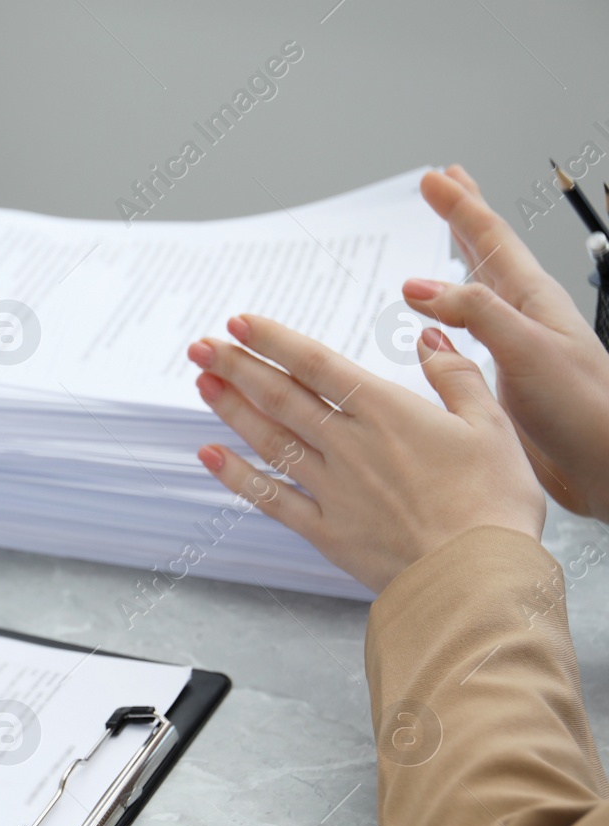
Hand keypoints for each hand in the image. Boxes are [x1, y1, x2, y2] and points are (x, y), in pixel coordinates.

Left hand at [190, 314, 544, 593]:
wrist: (477, 577)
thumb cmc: (493, 503)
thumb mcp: (492, 426)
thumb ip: (456, 376)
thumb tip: (431, 338)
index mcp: (388, 413)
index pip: (317, 365)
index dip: (273, 341)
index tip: (239, 322)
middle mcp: (350, 446)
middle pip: (282, 397)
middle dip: (237, 367)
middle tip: (201, 347)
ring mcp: (332, 489)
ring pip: (270, 440)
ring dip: (232, 410)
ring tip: (202, 383)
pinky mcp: (326, 531)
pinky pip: (271, 499)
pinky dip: (237, 477)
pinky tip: (210, 456)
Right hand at [403, 165, 608, 519]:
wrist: (602, 464)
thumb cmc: (583, 406)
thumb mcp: (526, 347)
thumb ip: (474, 312)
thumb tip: (419, 285)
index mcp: (531, 299)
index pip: (490, 238)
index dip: (460, 206)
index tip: (434, 177)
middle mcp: (521, 317)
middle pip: (487, 252)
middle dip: (462, 217)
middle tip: (443, 185)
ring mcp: (511, 347)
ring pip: (475, 292)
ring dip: (453, 264)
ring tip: (435, 244)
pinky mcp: (500, 379)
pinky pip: (462, 337)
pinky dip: (441, 321)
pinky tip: (429, 328)